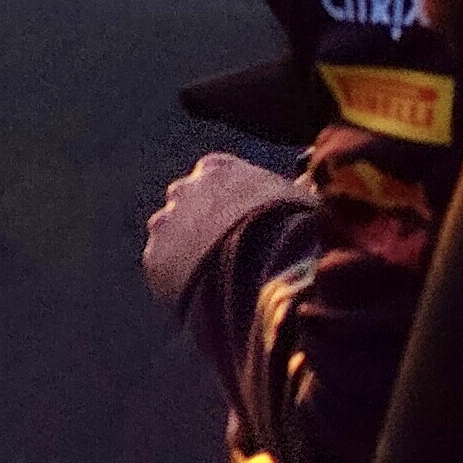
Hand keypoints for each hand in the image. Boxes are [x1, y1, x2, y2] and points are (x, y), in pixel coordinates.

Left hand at [143, 152, 305, 310]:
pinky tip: (204, 294)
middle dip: (203, 223)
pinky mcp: (155, 259)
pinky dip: (177, 280)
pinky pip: (163, 269)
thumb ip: (293, 188)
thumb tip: (307, 184)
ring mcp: (165, 223)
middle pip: (188, 204)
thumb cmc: (292, 229)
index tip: (244, 220)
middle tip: (228, 252)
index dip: (230, 201)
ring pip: (171, 236)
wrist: (265, 266)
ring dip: (187, 252)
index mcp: (219, 168)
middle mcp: (184, 188)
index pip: (216, 177)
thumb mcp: (301, 200)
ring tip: (217, 279)